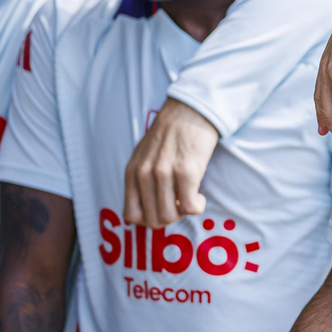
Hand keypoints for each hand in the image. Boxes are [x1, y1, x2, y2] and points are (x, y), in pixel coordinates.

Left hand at [124, 99, 218, 227]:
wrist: (189, 111)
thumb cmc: (169, 135)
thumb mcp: (142, 156)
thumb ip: (139, 180)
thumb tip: (145, 209)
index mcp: (132, 172)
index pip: (132, 215)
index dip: (149, 217)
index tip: (162, 207)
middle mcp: (144, 174)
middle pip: (152, 220)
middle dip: (168, 218)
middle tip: (179, 204)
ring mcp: (164, 173)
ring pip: (170, 216)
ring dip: (182, 213)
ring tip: (189, 198)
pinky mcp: (187, 172)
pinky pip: (190, 208)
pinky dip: (197, 207)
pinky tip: (199, 196)